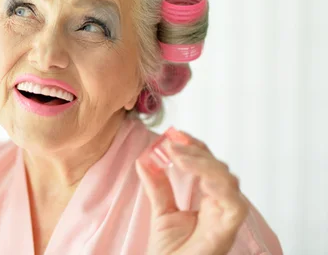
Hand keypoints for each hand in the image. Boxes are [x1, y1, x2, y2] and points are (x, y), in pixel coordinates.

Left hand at [135, 132, 247, 254]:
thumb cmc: (171, 251)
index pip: (208, 166)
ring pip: (229, 181)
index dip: (195, 148)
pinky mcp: (228, 230)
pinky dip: (220, 188)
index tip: (177, 135)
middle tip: (173, 145)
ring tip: (179, 157)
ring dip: (204, 164)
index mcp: (208, 200)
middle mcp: (220, 206)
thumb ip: (157, 186)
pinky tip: (200, 178)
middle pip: (219, 169)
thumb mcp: (161, 211)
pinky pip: (234, 205)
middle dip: (197, 153)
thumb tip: (143, 160)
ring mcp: (226, 217)